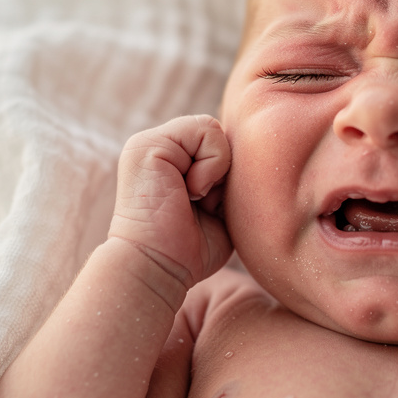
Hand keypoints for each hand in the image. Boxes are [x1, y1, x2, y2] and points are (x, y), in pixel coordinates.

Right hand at [108, 115, 231, 288]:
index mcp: (172, 159)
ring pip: (213, 129)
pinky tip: (190, 192)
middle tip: (201, 204)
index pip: (218, 142)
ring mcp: (150, 142)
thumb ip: (225, 175)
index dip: (226, 174)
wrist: (160, 268)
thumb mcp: (218, 206)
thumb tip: (249, 151)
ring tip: (193, 198)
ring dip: (215, 170)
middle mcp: (159, 147)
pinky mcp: (147, 144)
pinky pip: (206, 131)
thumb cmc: (191, 250)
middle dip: (222, 173)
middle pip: (218, 134)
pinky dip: (210, 167)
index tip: (208, 206)